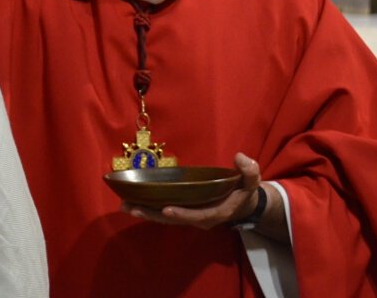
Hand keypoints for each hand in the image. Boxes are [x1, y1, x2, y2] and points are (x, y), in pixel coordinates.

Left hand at [121, 153, 286, 241]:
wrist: (243, 204)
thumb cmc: (244, 190)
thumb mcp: (252, 180)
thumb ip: (249, 170)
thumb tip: (240, 157)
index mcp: (215, 212)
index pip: (197, 216)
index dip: (182, 214)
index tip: (166, 210)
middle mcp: (199, 218)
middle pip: (173, 219)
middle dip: (153, 215)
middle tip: (132, 208)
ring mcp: (189, 215)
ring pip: (164, 217)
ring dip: (145, 212)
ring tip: (124, 206)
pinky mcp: (182, 211)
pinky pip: (163, 212)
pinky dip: (147, 208)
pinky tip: (130, 202)